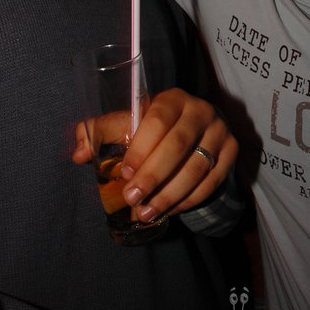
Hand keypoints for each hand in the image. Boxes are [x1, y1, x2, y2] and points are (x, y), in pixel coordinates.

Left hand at [73, 88, 237, 222]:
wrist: (197, 128)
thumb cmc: (153, 126)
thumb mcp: (129, 122)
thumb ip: (101, 133)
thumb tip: (78, 153)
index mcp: (172, 98)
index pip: (158, 120)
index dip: (141, 148)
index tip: (126, 173)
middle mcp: (200, 110)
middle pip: (178, 145)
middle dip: (153, 176)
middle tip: (132, 199)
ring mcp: (219, 131)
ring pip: (196, 167)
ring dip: (169, 194)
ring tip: (146, 211)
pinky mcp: (231, 152)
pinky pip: (211, 181)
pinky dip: (188, 199)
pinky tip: (168, 210)